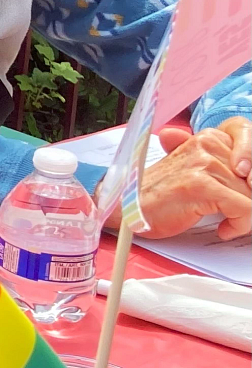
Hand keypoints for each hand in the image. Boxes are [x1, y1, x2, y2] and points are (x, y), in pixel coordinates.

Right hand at [136, 116, 251, 238]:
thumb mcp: (195, 171)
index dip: (251, 181)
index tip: (246, 196)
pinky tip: (224, 229)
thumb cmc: (162, 195)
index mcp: (208, 138)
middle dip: (249, 202)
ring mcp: (204, 163)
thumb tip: (248, 173)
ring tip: (227, 224)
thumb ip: (221, 166)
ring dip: (244, 218)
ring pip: (251, 196)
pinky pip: (244, 209)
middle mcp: (207, 145)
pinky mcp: (202, 185)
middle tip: (236, 216)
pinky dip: (240, 225)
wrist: (128, 206)